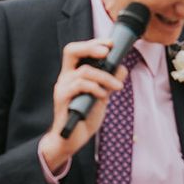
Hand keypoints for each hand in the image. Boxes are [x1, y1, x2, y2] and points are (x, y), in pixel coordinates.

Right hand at [40, 38, 125, 170]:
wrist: (72, 139)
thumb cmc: (85, 116)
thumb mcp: (102, 96)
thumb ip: (110, 82)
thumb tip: (122, 68)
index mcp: (73, 74)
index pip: (78, 50)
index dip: (93, 44)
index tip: (110, 44)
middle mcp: (65, 77)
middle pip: (71, 50)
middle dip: (91, 47)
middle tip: (108, 51)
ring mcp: (62, 87)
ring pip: (85, 71)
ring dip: (105, 77)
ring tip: (118, 87)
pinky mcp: (62, 98)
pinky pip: (80, 85)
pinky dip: (96, 88)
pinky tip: (104, 96)